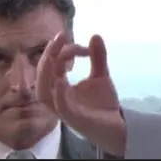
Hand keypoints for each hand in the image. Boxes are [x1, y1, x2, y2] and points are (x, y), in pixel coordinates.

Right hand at [36, 32, 126, 156]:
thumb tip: (95, 35)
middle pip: (42, 77)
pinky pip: (60, 108)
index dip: (65, 51)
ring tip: (54, 54)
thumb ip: (97, 57)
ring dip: (46, 73)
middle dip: (48, 55)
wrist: (118, 125)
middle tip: (59, 37)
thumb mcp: (101, 76)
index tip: (84, 46)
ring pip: (43, 93)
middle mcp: (58, 98)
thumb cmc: (103, 103)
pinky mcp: (74, 119)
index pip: (53, 65)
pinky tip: (61, 80)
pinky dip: (58, 94)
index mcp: (61, 88)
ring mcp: (64, 109)